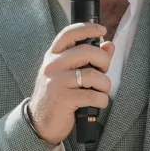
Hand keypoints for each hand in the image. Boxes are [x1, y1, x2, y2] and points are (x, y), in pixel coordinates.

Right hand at [28, 22, 112, 144]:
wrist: (40, 122)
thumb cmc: (59, 95)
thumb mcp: (70, 74)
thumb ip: (90, 59)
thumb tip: (109, 45)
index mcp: (53, 56)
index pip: (69, 34)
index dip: (87, 28)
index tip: (102, 30)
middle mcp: (52, 65)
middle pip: (87, 52)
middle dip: (104, 62)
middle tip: (103, 73)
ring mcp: (56, 81)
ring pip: (93, 75)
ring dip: (105, 85)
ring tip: (101, 91)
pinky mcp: (62, 98)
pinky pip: (93, 95)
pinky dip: (102, 100)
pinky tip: (98, 103)